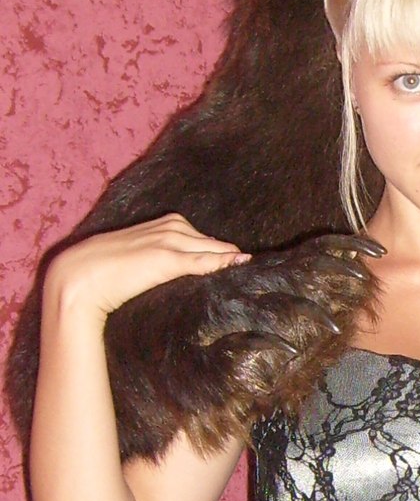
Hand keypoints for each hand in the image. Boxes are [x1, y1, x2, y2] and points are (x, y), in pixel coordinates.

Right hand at [45, 215, 248, 321]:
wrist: (80, 276)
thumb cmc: (105, 271)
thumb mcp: (140, 258)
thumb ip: (163, 260)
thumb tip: (183, 272)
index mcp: (166, 223)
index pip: (204, 239)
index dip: (223, 254)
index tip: (243, 266)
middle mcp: (171, 227)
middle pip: (215, 243)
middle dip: (233, 257)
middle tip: (259, 271)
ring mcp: (170, 242)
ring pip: (214, 250)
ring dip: (233, 261)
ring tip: (258, 274)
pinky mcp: (167, 260)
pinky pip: (204, 261)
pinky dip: (224, 263)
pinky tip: (243, 266)